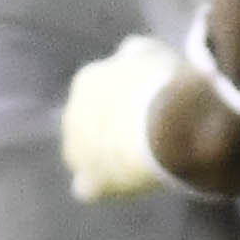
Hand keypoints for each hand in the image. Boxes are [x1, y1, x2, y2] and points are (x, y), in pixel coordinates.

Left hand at [58, 35, 177, 200]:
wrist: (166, 122)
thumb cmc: (164, 82)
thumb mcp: (153, 53)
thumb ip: (137, 53)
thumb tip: (129, 55)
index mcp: (87, 80)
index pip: (97, 88)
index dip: (121, 99)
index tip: (144, 104)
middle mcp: (72, 112)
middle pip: (87, 122)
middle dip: (107, 128)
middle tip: (141, 133)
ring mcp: (76, 149)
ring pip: (84, 154)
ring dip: (101, 157)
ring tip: (132, 163)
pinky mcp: (91, 180)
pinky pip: (89, 187)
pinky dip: (101, 186)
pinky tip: (119, 186)